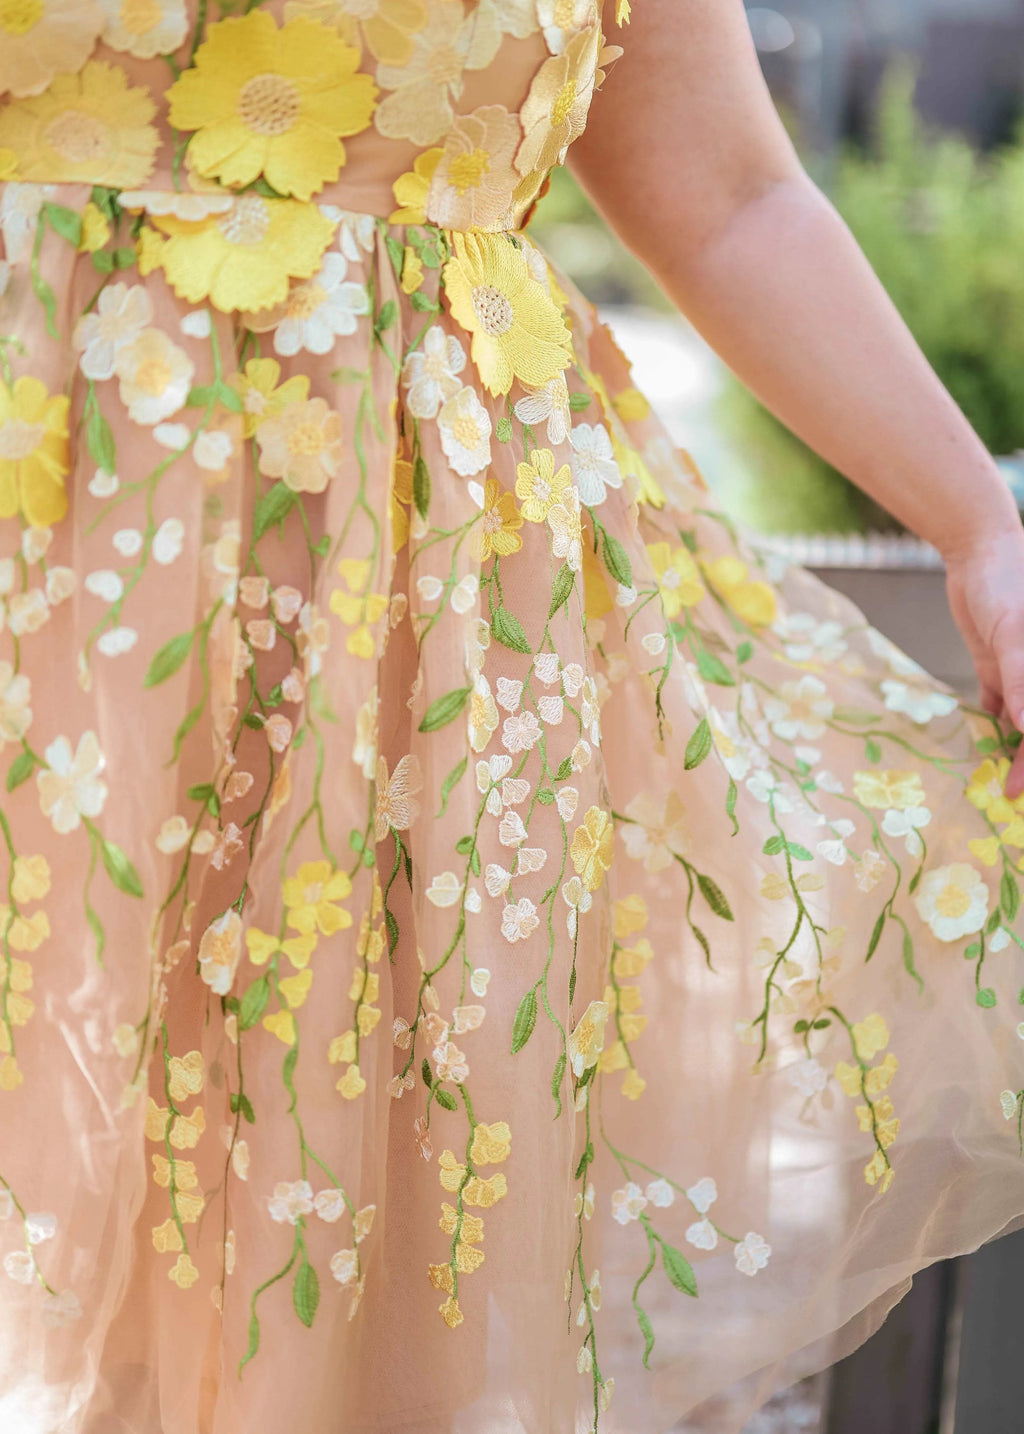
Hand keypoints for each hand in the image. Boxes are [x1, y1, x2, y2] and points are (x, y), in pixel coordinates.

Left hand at [944, 523, 1023, 798]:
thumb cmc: (1009, 584)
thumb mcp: (1012, 632)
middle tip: (1010, 796)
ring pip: (1022, 722)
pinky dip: (994, 722)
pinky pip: (999, 704)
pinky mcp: (1000, 667)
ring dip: (1012, 748)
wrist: (979, 549)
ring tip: (996, 783)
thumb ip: (1021, 679)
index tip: (1022, 790)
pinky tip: (984, 743)